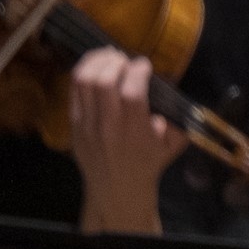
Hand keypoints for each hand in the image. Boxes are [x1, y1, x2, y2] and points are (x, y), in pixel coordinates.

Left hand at [69, 49, 182, 236]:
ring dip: (97, 61)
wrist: (116, 191)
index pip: (132, 91)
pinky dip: (84, 72)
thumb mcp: (172, 144)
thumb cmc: (148, 164)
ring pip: (83, 81)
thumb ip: (176, 119)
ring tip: (110, 57)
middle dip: (116, 62)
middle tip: (125, 60)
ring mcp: (87, 125)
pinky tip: (96, 66)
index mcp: (135, 131)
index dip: (138, 69)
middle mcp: (108, 126)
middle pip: (103, 81)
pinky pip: (73, 90)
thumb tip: (166, 94)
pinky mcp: (73, 124)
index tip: (144, 65)